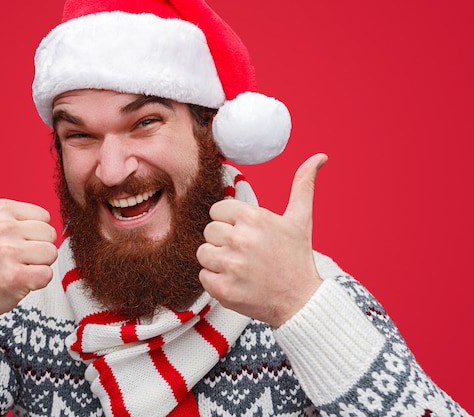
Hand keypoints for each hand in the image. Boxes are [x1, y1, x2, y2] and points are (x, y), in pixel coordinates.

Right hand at [0, 162, 57, 335]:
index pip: (44, 217)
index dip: (33, 234)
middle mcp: (2, 226)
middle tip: (13, 259)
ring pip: (51, 255)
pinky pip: (47, 275)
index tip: (11, 243)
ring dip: (38, 267)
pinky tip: (18, 283)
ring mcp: (7, 251)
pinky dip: (37, 283)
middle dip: (37, 251)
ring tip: (15, 269)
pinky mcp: (14, 276)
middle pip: (51, 235)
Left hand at [196, 153, 327, 326]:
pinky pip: (203, 276)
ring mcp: (230, 265)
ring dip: (217, 261)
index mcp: (254, 218)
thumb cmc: (297, 259)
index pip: (217, 210)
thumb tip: (319, 156)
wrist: (301, 302)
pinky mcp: (223, 289)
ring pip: (203, 253)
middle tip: (244, 253)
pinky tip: (236, 282)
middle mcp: (240, 240)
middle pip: (209, 231)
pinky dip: (215, 281)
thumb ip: (302, 185)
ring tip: (240, 267)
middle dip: (223, 241)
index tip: (244, 234)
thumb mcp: (300, 220)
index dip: (229, 222)